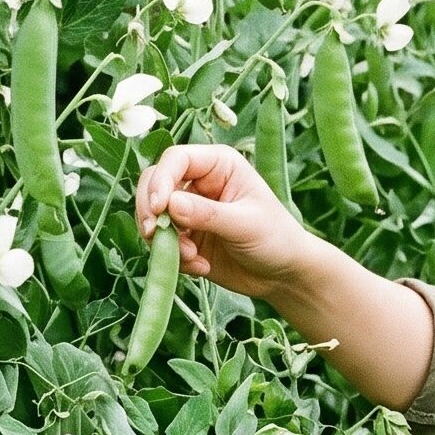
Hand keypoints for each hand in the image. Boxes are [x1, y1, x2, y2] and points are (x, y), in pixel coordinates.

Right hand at [135, 143, 317, 303]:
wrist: (283, 276)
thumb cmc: (276, 239)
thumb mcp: (246, 225)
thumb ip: (208, 214)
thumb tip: (170, 205)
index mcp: (218, 165)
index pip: (176, 159)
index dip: (161, 180)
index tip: (160, 208)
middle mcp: (198, 182)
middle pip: (153, 183)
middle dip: (150, 211)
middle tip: (156, 235)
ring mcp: (189, 210)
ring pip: (152, 215)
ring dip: (164, 239)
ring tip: (191, 258)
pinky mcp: (185, 236)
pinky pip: (162, 242)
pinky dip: (174, 257)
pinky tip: (201, 267)